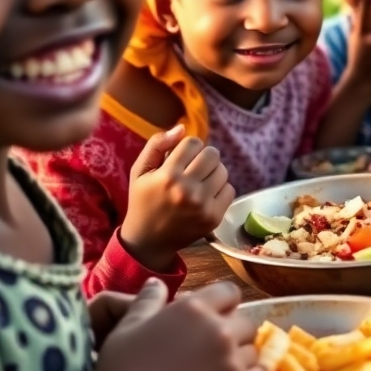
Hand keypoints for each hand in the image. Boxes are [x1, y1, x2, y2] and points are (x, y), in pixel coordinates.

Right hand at [90, 278, 264, 370]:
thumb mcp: (128, 326)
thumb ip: (148, 300)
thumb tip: (157, 282)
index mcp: (194, 307)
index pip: (230, 292)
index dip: (223, 304)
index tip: (213, 317)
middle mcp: (218, 328)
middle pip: (245, 321)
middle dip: (233, 331)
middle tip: (213, 348)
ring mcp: (230, 358)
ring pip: (253, 348)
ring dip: (240, 355)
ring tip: (220, 368)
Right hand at [121, 125, 234, 272]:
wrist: (147, 242)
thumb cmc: (143, 201)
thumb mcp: (140, 170)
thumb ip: (157, 144)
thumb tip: (182, 128)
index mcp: (168, 176)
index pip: (194, 143)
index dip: (188, 147)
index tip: (181, 158)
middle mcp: (187, 190)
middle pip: (212, 154)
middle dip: (203, 157)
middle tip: (192, 168)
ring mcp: (202, 206)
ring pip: (223, 170)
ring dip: (213, 172)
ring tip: (198, 181)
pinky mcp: (214, 218)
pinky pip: (230, 190)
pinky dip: (220, 189)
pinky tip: (205, 196)